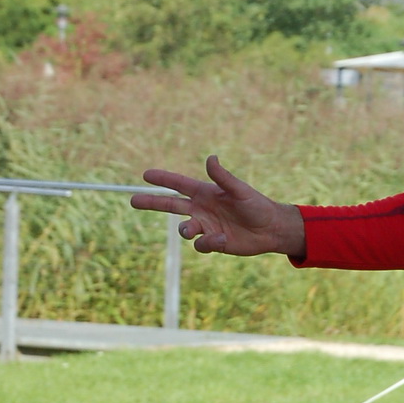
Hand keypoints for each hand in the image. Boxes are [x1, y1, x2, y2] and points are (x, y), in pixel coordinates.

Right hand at [130, 154, 306, 257]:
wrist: (270, 229)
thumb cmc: (257, 205)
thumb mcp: (239, 190)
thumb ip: (223, 177)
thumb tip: (210, 158)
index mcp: (206, 193)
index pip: (179, 184)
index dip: (163, 179)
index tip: (145, 174)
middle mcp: (202, 209)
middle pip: (170, 206)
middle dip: (152, 203)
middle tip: (132, 201)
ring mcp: (206, 226)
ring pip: (184, 228)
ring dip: (185, 229)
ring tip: (191, 229)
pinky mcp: (214, 242)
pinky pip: (201, 244)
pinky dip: (208, 242)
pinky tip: (222, 238)